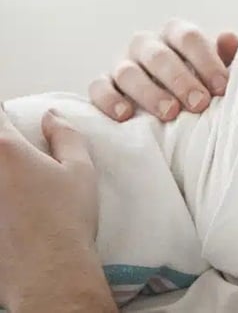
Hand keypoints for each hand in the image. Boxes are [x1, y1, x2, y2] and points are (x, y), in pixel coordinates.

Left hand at [0, 107, 114, 311]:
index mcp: (5, 149)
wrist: (49, 272)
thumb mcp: (80, 170)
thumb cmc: (67, 222)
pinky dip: (2, 195)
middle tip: (14, 153)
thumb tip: (52, 118)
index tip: (10, 119)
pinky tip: (10, 205)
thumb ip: (66, 135)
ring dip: (1, 172)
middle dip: (2, 143)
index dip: (4, 115)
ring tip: (15, 184)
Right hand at [89, 19, 237, 121]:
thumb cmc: (199, 84)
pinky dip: (109, 100)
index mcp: (176, 35)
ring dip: (150, 93)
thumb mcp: (217, 70)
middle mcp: (147, 45)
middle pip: (159, 55)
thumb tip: (228, 38)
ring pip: (129, 72)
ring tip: (170, 114)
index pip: (188, 37)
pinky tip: (125, 116)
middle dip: (181, 80)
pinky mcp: (103, 85)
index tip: (221, 88)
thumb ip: (227, 55)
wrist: (174, 107)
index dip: (206, 61)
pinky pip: (99, 88)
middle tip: (199, 104)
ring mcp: (122, 64)